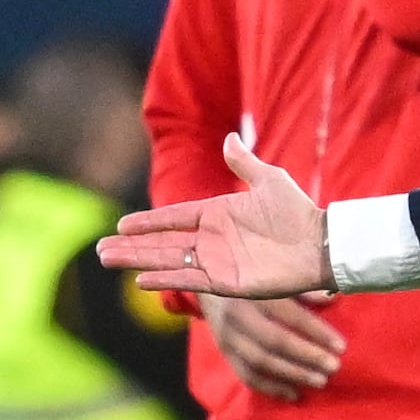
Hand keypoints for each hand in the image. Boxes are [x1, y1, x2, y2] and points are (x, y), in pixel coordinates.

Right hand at [99, 138, 332, 300]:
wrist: (320, 245)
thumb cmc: (299, 213)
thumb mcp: (270, 180)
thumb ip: (245, 163)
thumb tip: (230, 137)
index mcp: (217, 213)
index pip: (173, 217)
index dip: (147, 222)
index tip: (120, 224)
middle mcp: (212, 239)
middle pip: (162, 242)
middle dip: (131, 246)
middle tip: (100, 249)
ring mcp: (217, 262)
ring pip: (168, 261)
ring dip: (139, 261)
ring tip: (108, 260)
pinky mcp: (227, 283)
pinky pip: (190, 280)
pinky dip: (167, 280)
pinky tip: (142, 280)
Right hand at [203, 290, 347, 398]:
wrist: (209, 284)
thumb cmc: (253, 277)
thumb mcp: (276, 274)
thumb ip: (303, 287)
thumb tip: (333, 299)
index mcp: (254, 290)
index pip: (290, 315)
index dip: (316, 332)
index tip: (340, 346)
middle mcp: (238, 314)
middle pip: (275, 341)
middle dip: (308, 356)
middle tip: (334, 367)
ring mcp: (228, 336)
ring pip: (261, 362)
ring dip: (293, 374)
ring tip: (320, 381)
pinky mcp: (224, 353)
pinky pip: (247, 376)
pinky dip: (271, 388)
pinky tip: (294, 394)